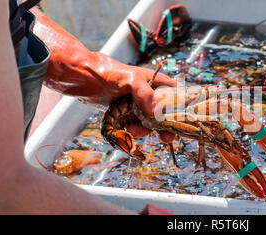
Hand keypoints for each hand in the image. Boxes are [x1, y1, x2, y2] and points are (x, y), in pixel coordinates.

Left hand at [31, 13, 177, 142]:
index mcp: (155, 82)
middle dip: (164, 127)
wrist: (82, 79)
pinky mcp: (126, 114)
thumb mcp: (130, 80)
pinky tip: (126, 131)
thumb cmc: (107, 73)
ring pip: (149, 123)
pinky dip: (133, 132)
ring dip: (144, 131)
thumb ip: (146, 94)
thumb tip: (158, 113)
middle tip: (165, 138)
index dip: (182, 108)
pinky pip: (135, 127)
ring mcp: (137, 105)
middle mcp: (149, 94)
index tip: (183, 122)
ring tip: (132, 130)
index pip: (176, 94)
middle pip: (165, 114)